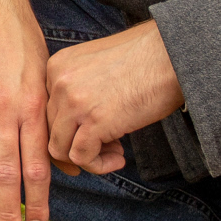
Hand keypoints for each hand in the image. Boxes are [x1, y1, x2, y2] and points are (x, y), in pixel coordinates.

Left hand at [44, 20, 184, 175]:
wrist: (172, 54)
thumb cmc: (145, 61)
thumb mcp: (97, 68)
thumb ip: (79, 91)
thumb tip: (76, 130)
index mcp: (57, 67)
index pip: (47, 111)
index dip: (69, 128)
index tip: (95, 133)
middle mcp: (58, 82)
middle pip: (51, 130)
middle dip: (77, 144)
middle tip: (110, 146)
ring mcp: (73, 102)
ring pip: (60, 149)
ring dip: (87, 158)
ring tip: (115, 152)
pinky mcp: (93, 122)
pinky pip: (82, 158)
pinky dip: (98, 165)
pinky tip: (120, 158)